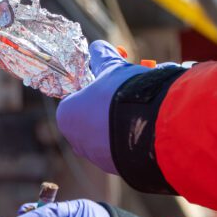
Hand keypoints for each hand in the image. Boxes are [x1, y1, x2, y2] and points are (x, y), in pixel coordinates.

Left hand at [57, 41, 152, 173]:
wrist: (149, 130)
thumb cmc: (122, 96)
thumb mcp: (112, 68)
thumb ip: (102, 57)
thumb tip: (98, 47)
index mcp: (67, 115)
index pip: (76, 98)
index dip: (94, 86)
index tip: (110, 81)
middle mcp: (77, 140)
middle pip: (92, 117)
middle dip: (110, 105)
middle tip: (130, 92)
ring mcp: (97, 157)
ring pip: (110, 134)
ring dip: (123, 121)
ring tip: (144, 108)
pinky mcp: (119, 168)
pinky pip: (125, 148)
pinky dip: (134, 137)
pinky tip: (149, 126)